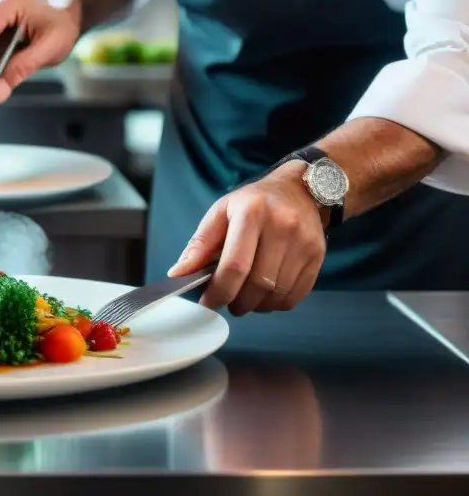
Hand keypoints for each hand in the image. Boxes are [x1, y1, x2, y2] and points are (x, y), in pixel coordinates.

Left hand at [167, 161, 327, 315]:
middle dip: (237, 302)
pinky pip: (295, 295)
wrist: (299, 190)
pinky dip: (276, 304)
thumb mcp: (221, 212)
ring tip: (245, 299)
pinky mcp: (318, 255)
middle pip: (257, 284)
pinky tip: (265, 296)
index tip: (208, 302)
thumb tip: (178, 273)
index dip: (219, 291)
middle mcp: (282, 227)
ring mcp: (304, 242)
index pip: (235, 266)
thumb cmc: (253, 203)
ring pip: (277, 294)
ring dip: (256, 306)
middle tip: (227, 302)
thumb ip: (200, 244)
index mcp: (251, 213)